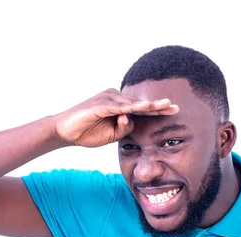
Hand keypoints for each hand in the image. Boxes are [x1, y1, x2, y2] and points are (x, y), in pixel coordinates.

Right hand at [52, 88, 178, 146]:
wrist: (65, 132)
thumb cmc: (88, 132)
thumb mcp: (112, 134)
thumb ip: (125, 128)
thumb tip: (133, 121)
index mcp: (119, 105)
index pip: (142, 107)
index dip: (157, 109)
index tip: (174, 111)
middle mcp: (114, 98)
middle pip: (140, 103)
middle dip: (158, 105)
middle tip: (175, 106)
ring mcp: (107, 99)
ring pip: (132, 103)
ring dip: (148, 105)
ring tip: (164, 105)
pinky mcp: (100, 105)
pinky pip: (119, 106)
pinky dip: (132, 107)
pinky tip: (144, 107)